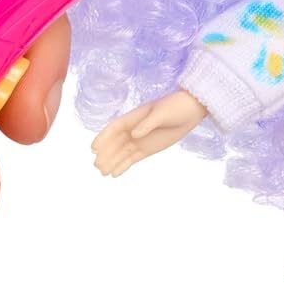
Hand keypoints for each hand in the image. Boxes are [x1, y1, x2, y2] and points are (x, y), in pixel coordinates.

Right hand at [91, 88, 208, 176]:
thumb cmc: (174, 107)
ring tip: (102, 173)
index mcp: (133, 117)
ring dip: (111, 162)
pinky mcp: (146, 149)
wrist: (189, 111)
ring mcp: (138, 140)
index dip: (103, 138)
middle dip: (105, 154)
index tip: (94, 148)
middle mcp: (132, 129)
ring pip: (121, 153)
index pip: (113, 128)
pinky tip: (114, 175)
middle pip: (114, 143)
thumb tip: (134, 134)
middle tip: (96, 165)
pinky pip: (131, 159)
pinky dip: (122, 166)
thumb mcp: (161, 113)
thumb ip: (147, 124)